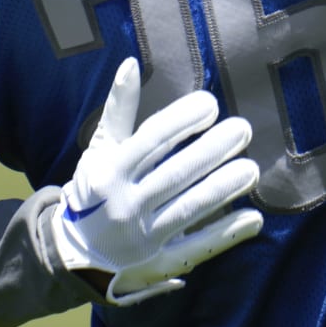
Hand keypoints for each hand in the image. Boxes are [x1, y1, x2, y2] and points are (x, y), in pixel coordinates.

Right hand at [50, 59, 263, 304]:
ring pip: (189, 209)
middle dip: (212, 151)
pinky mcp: (158, 262)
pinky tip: (253, 218)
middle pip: (175, 174)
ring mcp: (143, 237)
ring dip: (223, 188)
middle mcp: (125, 204)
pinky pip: (197, 248)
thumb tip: (131, 64)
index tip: (211, 104)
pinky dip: (226, 235)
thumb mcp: (99, 150)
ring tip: (251, 168)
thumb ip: (119, 109)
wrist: (72, 254)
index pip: (151, 141)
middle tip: (243, 129)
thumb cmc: (93, 191)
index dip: (182, 120)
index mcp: (110, 172)